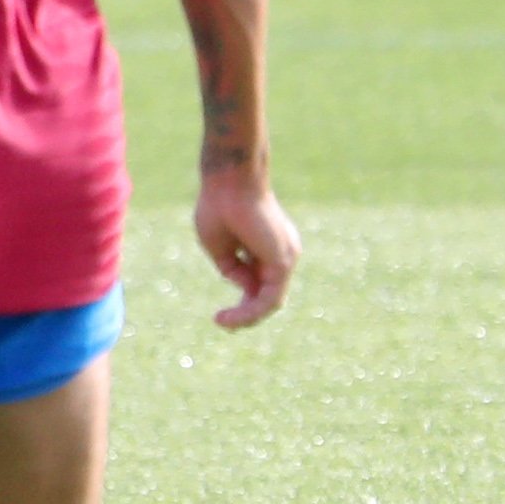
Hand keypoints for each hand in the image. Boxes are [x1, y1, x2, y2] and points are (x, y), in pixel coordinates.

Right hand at [194, 171, 299, 328]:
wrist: (228, 181)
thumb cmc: (219, 205)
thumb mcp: (219, 246)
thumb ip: (231, 268)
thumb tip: (243, 288)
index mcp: (267, 247)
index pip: (261, 283)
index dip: (242, 301)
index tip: (220, 314)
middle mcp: (283, 253)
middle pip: (268, 294)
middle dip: (246, 313)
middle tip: (223, 323)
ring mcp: (286, 257)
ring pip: (271, 300)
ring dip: (247, 316)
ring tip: (223, 322)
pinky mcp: (283, 261)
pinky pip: (271, 297)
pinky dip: (251, 311)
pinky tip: (231, 316)